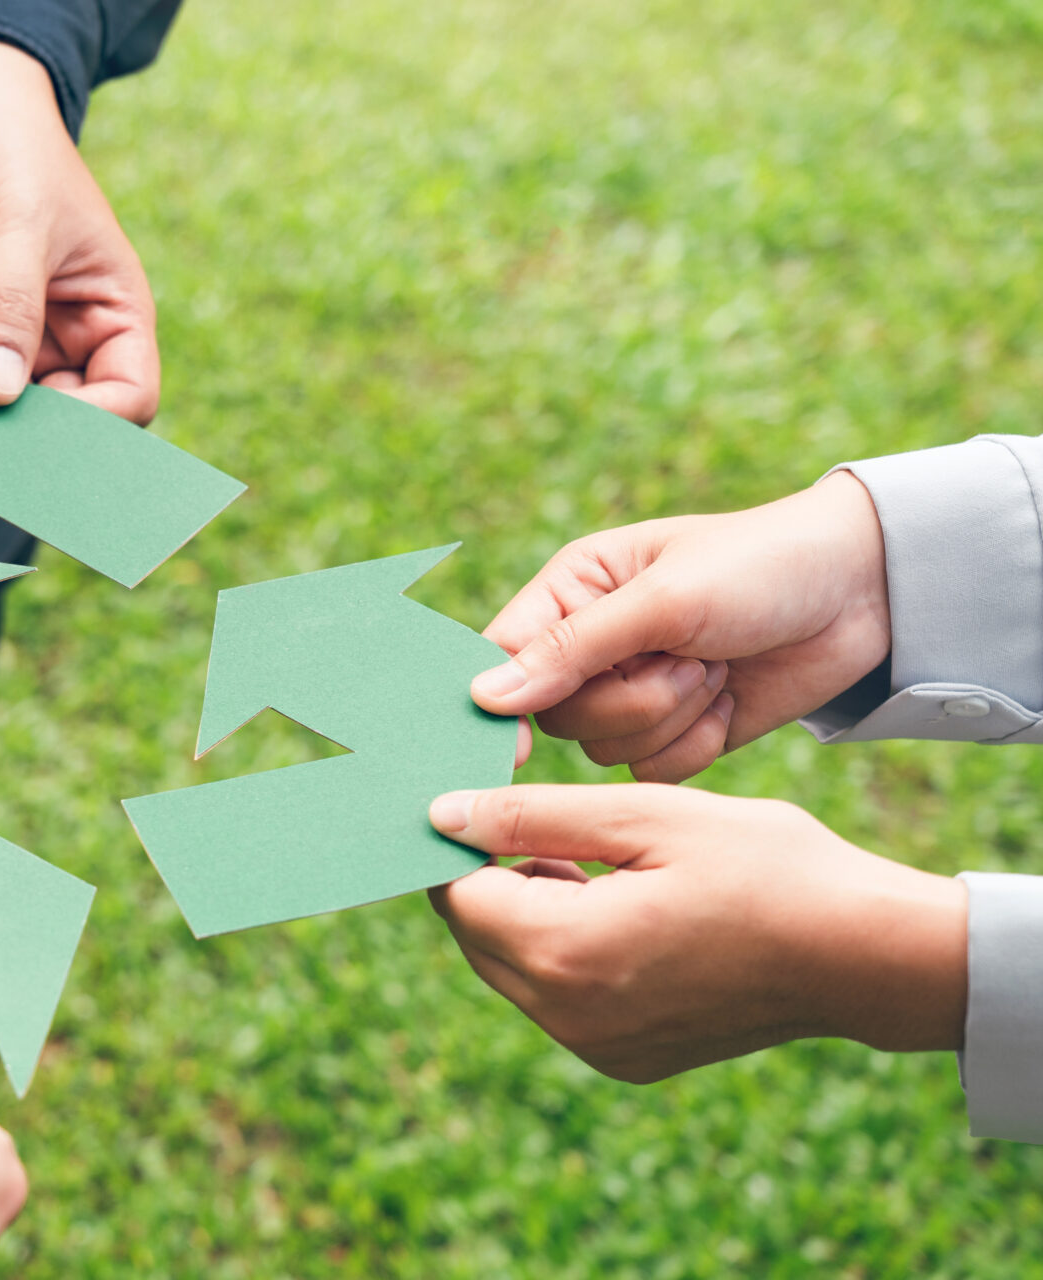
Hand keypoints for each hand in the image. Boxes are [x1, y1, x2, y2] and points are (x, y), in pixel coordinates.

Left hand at [0, 41, 159, 422]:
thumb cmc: (6, 143)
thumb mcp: (17, 220)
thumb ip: (9, 306)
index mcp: (112, 313)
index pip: (125, 401)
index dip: (92, 430)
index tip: (32, 427)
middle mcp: (68, 340)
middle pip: (57, 425)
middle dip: (11, 437)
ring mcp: (7, 344)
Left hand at [425, 784, 964, 1082]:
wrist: (865, 955)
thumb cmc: (764, 867)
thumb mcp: (645, 817)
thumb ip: (532, 814)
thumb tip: (442, 814)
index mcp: (564, 951)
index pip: (456, 895)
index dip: (463, 842)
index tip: (494, 801)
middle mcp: (567, 1016)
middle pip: (476, 935)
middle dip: (493, 877)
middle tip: (554, 826)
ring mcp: (596, 1046)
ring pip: (512, 967)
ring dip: (529, 911)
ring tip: (598, 864)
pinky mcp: (623, 1059)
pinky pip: (556, 998)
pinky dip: (565, 951)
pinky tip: (622, 910)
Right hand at [473, 471, 890, 781]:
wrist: (866, 593)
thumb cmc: (760, 566)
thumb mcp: (664, 599)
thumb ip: (572, 650)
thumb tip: (485, 696)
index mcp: (571, 592)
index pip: (501, 656)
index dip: (500, 703)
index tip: (515, 748)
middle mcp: (591, 646)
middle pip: (556, 716)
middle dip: (628, 700)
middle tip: (686, 659)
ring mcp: (633, 693)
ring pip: (603, 750)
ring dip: (669, 717)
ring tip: (714, 668)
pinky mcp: (677, 733)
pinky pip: (653, 772)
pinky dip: (695, 745)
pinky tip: (728, 701)